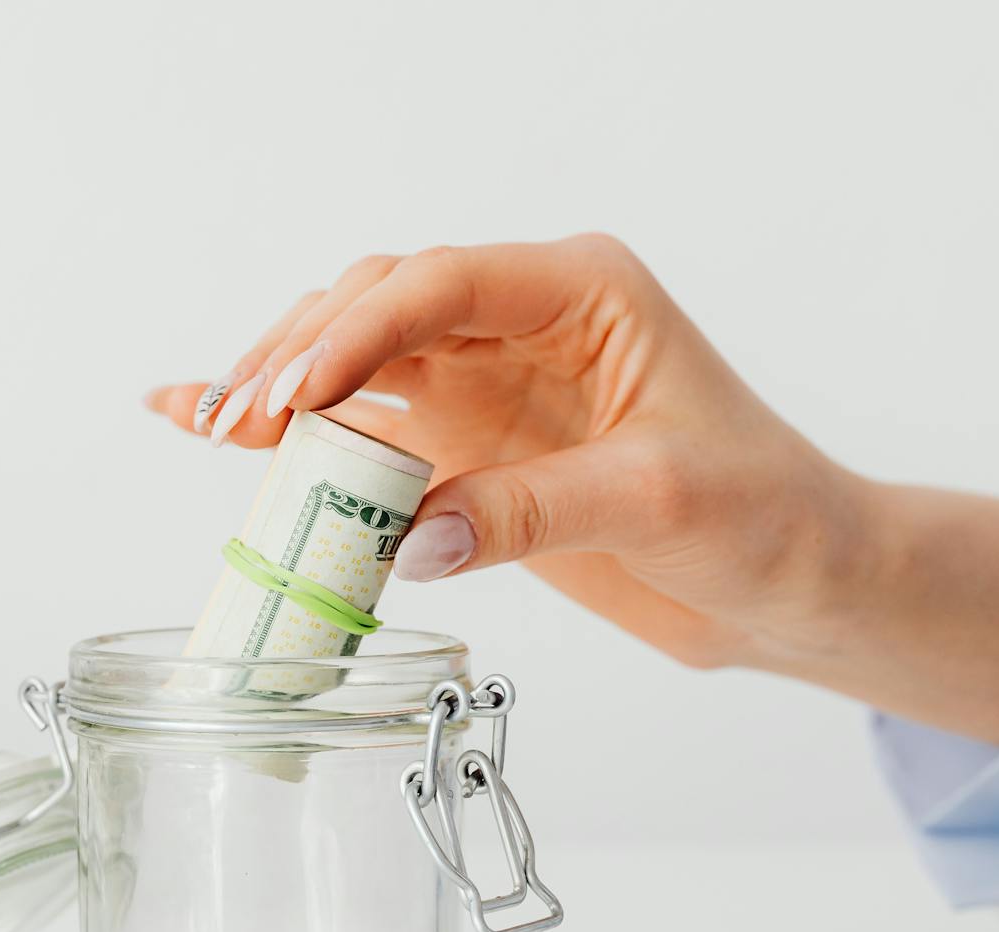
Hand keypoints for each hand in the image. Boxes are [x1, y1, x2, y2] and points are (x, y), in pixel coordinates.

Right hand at [147, 236, 998, 744]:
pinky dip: (293, 432)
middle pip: (377, 304)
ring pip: (355, 356)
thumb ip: (532, 510)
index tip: (293, 394)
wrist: (791, 581)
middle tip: (244, 423)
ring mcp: (486, 380)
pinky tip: (207, 424)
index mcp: (583, 292)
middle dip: (301, 355)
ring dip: (281, 388)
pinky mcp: (465, 444)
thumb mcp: (659, 504)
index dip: (356, 331)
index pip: (443, 283)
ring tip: (208, 426)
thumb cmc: (763, 516)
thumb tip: (404, 538)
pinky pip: (363, 425)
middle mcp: (522, 321)